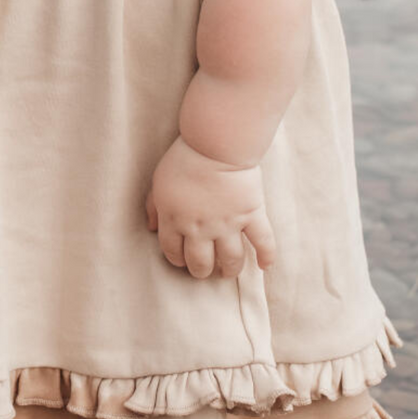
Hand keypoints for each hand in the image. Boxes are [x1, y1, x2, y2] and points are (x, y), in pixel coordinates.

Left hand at [144, 135, 276, 278]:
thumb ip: (153, 207)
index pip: (173, 251)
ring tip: (228, 272)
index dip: (177, 259)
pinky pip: (263, 242)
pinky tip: (265, 267)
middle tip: (206, 270)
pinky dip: (267, 256)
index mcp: (175, 220)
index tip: (183, 261)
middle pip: (201, 262)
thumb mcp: (158, 182)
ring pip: (231, 259)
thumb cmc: (184, 160)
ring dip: (230, 269)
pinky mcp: (251, 215)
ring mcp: (228, 224)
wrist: (214, 146)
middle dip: (202, 271)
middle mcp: (200, 229)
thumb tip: (151, 227)